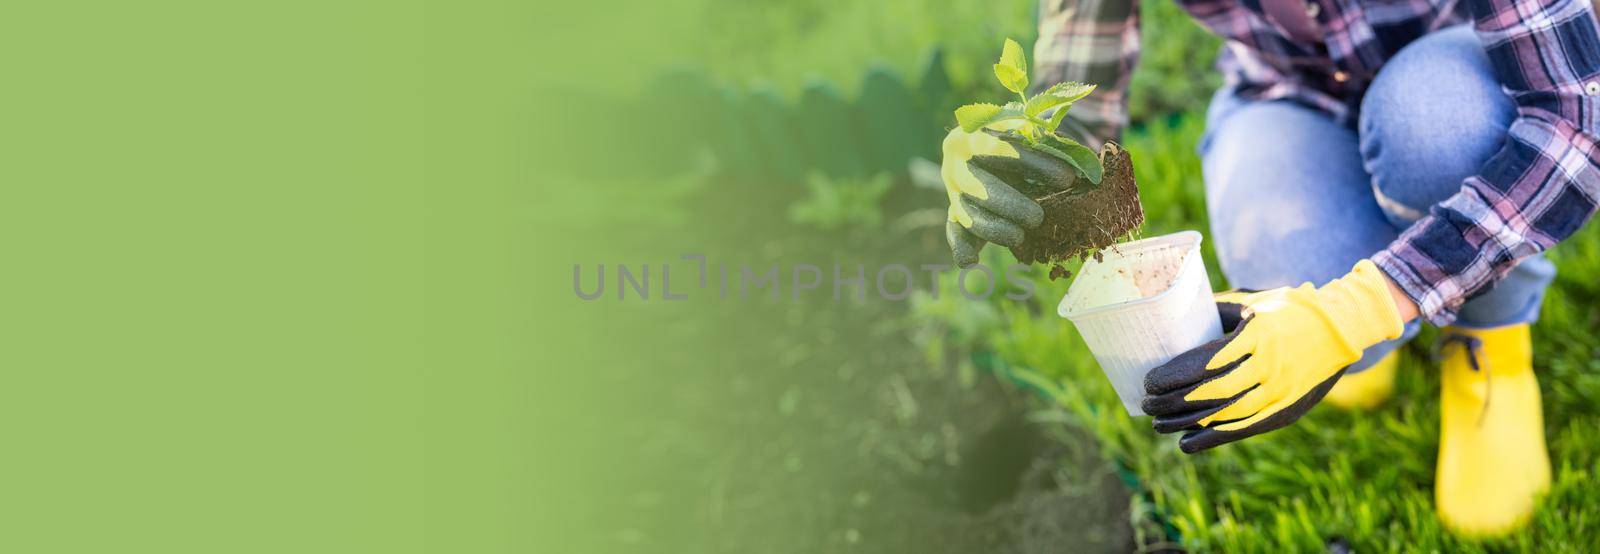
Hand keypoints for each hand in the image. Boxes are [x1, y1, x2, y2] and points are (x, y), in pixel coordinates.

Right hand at [940, 123, 1081, 266]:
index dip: (1033, 163)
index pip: (1000, 146)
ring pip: (967, 212)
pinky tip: (970, 261)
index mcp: (973, 134)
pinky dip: (961, 246)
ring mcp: (953, 188)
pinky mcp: (955, 211)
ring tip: (1019, 237)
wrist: (993, 148)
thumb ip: (1050, 145)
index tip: (1066, 178)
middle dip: (1009, 204)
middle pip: (979, 185)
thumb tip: (1086, 167)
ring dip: (993, 228)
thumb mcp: (1032, 134)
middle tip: (1037, 219)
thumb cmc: (1021, 140)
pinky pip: (953, 230)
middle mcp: (956, 162)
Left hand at [1142, 260, 1404, 452]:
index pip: (1206, 362)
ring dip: (1186, 423)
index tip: (1149, 381)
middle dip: (1172, 402)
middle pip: (1211, 392)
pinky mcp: (1287, 410)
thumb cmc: (1286, 309)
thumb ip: (1215, 311)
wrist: (1342, 327)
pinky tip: (1186, 444)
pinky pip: (1244, 429)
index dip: (1173, 376)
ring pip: (1225, 415)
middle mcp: (1269, 365)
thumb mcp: (1252, 302)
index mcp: (1256, 334)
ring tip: (1158, 424)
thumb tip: (1169, 317)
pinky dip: (1213, 438)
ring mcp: (1280, 391)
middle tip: (1147, 402)